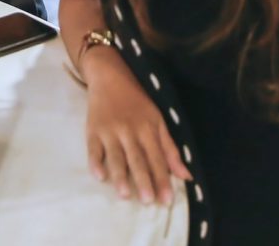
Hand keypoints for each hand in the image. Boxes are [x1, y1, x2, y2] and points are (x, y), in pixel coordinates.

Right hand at [84, 50, 191, 204]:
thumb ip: (169, 148)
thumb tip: (186, 176)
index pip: (157, 158)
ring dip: (119, 175)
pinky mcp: (92, 129)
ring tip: (124, 194)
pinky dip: (95, 161)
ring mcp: (109, 130)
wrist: (108, 77)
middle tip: (147, 200)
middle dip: (143, 179)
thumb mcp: (157, 120)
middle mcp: (129, 130)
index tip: (166, 199)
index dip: (162, 178)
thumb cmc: (136, 101)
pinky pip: (93, 148)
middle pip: (137, 159)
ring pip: (115, 156)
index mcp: (147, 128)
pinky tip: (99, 176)